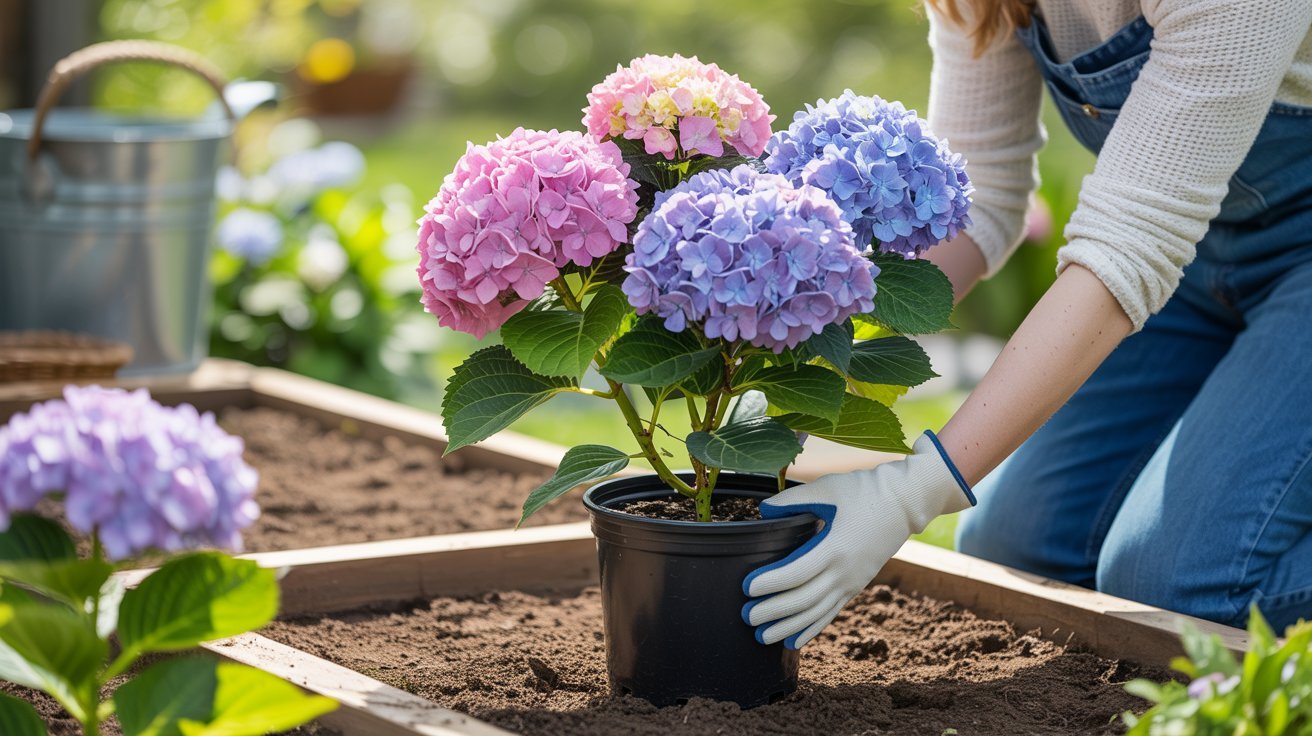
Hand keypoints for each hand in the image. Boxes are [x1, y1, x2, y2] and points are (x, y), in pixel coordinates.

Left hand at [741, 431, 974, 647]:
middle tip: (747, 616)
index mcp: (835, 547)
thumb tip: (763, 511)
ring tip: (763, 637)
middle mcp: (845, 572)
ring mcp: (852, 582)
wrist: (905, 504)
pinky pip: (831, 613)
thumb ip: (792, 501)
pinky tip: (793, 641)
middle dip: (774, 610)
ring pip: (817, 613)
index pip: (796, 572)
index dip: (771, 582)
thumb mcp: (827, 489)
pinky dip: (811, 628)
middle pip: (804, 599)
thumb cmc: (863, 491)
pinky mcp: (856, 586)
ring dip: (789, 626)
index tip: (748, 587)